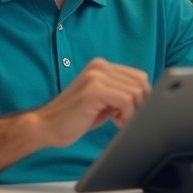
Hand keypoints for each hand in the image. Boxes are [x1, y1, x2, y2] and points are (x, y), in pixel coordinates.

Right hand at [33, 58, 150, 147]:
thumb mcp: (102, 101)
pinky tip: (115, 122)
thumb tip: (146, 98)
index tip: (133, 114)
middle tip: (126, 120)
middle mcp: (99, 66)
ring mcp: (96, 76)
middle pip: (140, 83)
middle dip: (140, 105)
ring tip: (119, 121)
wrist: (45, 126)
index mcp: (101, 66)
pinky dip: (127, 115)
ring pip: (136, 92)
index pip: (138, 77)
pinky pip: (126, 100)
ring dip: (133, 112)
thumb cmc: (74, 117)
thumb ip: (120, 94)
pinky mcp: (94, 90)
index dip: (142, 98)